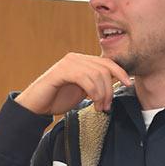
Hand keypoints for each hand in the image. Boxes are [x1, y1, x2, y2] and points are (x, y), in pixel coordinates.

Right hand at [14, 53, 130, 114]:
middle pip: (104, 68)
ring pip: (96, 74)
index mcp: (81, 60)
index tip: (128, 84)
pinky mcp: (60, 71)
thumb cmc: (58, 99)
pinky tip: (92, 103)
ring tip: (99, 107)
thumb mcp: (82, 90)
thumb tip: (115, 83)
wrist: (36, 106)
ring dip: (102, 94)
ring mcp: (67, 63)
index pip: (106, 62)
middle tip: (106, 106)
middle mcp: (75, 58)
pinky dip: (93, 92)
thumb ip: (95, 84)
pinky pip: (85, 78)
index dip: (120, 72)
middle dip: (109, 89)